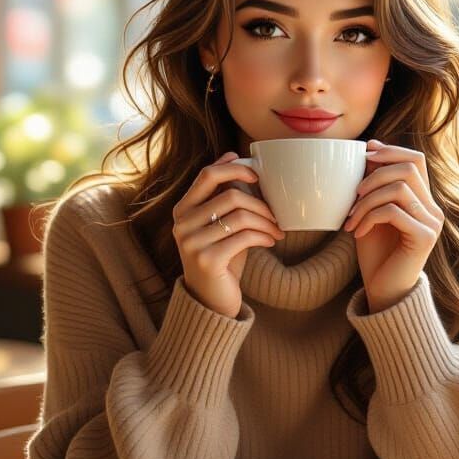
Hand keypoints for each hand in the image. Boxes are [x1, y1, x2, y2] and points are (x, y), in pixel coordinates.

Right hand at [172, 152, 285, 317]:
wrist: (210, 300)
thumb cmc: (220, 257)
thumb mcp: (218, 225)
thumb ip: (221, 198)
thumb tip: (234, 158)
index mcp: (182, 210)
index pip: (207, 175)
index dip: (234, 169)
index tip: (256, 175)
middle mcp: (182, 224)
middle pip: (230, 196)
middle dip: (260, 204)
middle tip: (275, 215)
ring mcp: (192, 243)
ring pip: (240, 216)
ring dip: (266, 222)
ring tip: (276, 230)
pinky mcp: (207, 260)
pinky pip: (245, 237)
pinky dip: (264, 236)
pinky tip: (271, 240)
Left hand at [343, 139, 444, 311]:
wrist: (384, 292)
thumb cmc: (376, 254)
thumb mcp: (370, 213)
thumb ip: (373, 187)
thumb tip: (369, 151)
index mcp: (422, 200)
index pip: (416, 160)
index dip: (391, 150)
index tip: (365, 151)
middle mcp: (432, 209)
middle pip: (408, 168)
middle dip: (374, 175)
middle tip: (353, 193)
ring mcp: (432, 223)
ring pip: (399, 189)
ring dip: (367, 200)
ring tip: (351, 218)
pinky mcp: (424, 238)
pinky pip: (394, 212)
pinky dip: (369, 218)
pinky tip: (356, 232)